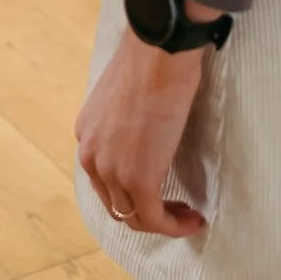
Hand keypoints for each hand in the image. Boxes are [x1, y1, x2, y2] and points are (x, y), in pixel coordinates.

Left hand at [74, 29, 207, 237]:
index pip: (104, 178)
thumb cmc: (151, 62)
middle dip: (146, 211)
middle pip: (115, 203)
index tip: (161, 189)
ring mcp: (111, 169)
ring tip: (188, 216)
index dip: (131, 190)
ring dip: (162, 222)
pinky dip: (174, 226)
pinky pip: (154, 219)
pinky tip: (194, 220)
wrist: (159, 52)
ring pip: (133, 217)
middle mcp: (90, 155)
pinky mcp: (139, 179)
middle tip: (177, 208)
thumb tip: (146, 129)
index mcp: (86, 134)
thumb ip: (126, 120)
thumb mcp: (124, 95)